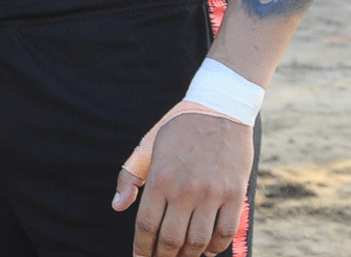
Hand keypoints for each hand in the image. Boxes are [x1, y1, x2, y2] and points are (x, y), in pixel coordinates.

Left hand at [115, 109, 253, 256]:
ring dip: (187, 256)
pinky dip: (215, 248)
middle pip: (170, 240)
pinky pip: (224, 232)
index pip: (147, 226)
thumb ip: (130, 176)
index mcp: (160, 177)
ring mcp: (211, 192)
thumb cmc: (179, 128)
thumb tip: (117, 206)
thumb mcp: (149, 146)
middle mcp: (185, 188)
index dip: (142, 249)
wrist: (220, 108)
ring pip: (197, 241)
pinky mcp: (234, 193)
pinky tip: (206, 250)